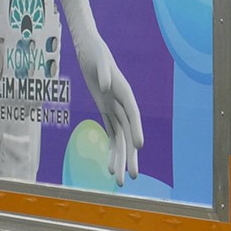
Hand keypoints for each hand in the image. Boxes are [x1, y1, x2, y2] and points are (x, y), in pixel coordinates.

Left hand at [78, 34, 142, 182]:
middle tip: (130, 178)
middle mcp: (123, 104)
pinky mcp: (106, 111)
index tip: (139, 147)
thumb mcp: (99, 60)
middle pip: (128, 134)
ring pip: (120, 139)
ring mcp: (115, 109)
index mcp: (125, 92)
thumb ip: (103, 73)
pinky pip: (111, 133)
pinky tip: (110, 166)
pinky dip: (111, 149)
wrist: (90, 49)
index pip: (132, 115)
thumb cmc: (96, 53)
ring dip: (119, 160)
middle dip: (129, 157)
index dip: (136, 131)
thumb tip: (106, 87)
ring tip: (118, 180)